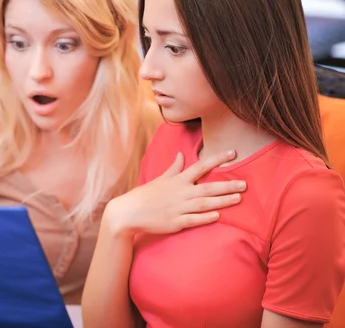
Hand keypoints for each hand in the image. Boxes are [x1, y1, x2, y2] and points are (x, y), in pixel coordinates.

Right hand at [106, 150, 245, 236]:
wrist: (129, 212)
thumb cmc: (145, 195)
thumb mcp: (160, 179)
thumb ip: (174, 168)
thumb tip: (182, 154)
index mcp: (177, 180)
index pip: (201, 166)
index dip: (218, 159)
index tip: (233, 153)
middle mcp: (180, 192)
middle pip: (208, 187)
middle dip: (227, 185)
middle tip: (245, 184)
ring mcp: (178, 208)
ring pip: (204, 204)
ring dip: (222, 201)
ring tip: (238, 199)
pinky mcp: (175, 222)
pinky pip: (193, 220)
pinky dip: (205, 218)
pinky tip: (218, 216)